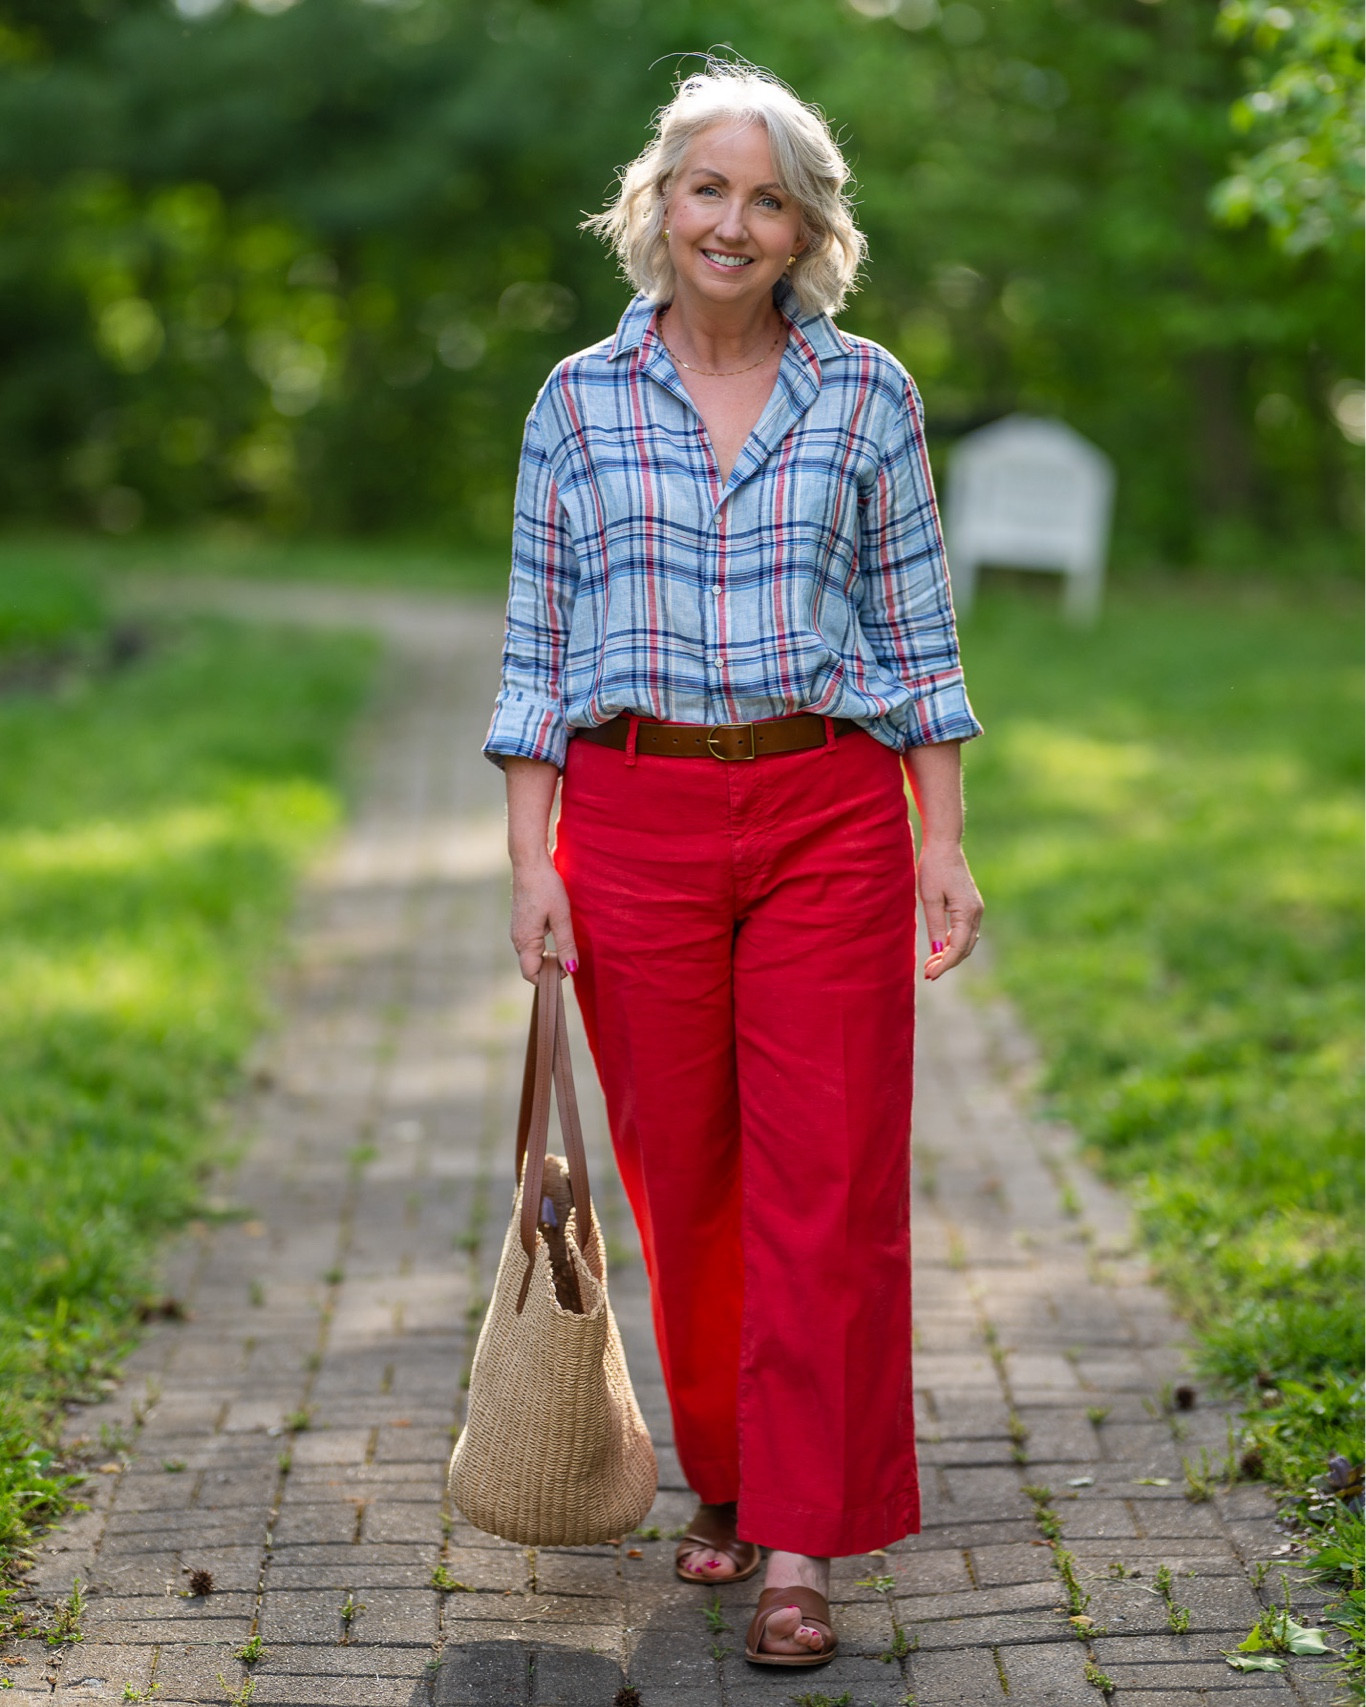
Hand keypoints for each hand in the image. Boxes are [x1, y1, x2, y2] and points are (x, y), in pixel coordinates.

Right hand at [510, 856, 577, 982]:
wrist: (530, 863)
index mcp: (525, 941)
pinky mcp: (520, 921)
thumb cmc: (546, 887)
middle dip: (550, 968)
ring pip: (531, 953)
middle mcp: (517, 938)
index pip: (531, 974)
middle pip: (531, 965)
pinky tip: (555, 928)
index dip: (549, 978)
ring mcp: (517, 930)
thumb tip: (571, 970)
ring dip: (547, 955)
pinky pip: (530, 941)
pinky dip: (543, 944)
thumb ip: (566, 945)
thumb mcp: (561, 917)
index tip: (566, 969)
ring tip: (564, 942)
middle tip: (569, 956)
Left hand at [918, 839, 981, 980]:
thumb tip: (936, 952)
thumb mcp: (929, 898)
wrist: (944, 846)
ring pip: (966, 942)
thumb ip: (934, 925)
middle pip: (965, 949)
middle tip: (927, 973)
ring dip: (950, 955)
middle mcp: (976, 913)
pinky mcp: (971, 906)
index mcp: (967, 912)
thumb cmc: (934, 868)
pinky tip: (940, 949)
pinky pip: (965, 932)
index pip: (958, 948)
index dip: (944, 964)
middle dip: (947, 963)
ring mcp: (976, 910)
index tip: (929, 974)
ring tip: (931, 964)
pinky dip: (954, 944)